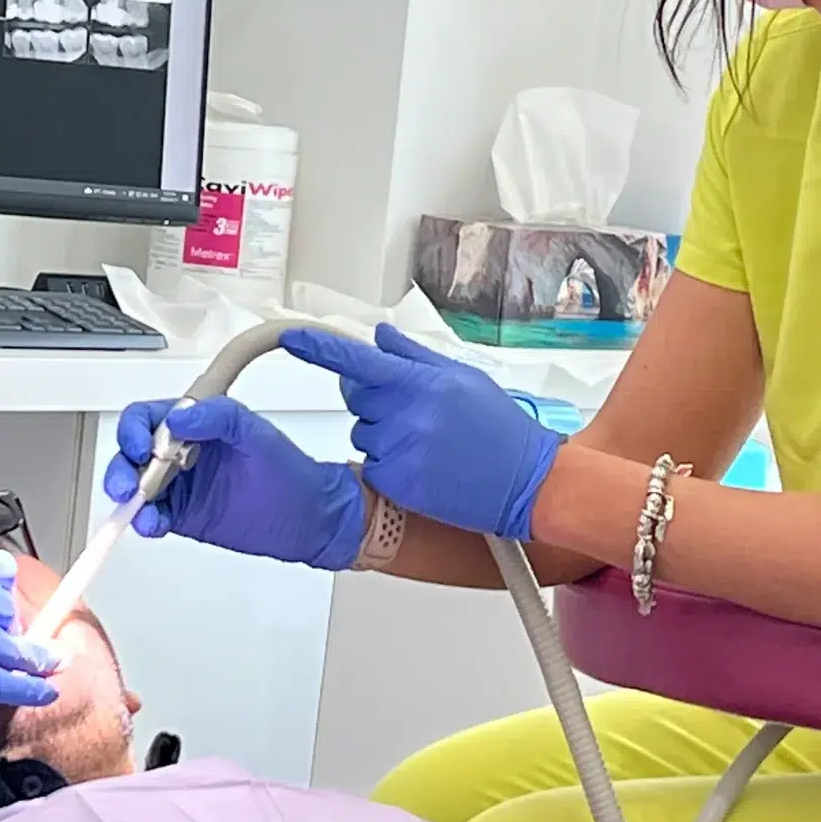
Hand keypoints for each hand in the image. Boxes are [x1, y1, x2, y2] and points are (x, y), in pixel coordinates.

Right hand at [105, 395, 366, 569]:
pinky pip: (152, 517)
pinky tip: (152, 524)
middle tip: (128, 482)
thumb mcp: (256, 435)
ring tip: (139, 507)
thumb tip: (179, 418)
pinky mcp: (183, 516)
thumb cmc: (290, 472)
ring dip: (128, 496)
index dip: (135, 429)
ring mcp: (181, 485)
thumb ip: (219, 418)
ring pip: (136, 486)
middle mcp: (182, 452)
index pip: (149, 417)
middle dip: (122, 466)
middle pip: (132, 452)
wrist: (309, 518)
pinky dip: (145, 521)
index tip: (141, 446)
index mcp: (197, 423)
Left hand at [283, 324, 562, 540]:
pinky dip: (390, 466)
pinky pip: (372, 467)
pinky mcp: (399, 484)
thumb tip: (380, 336)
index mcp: (424, 383)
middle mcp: (409, 416)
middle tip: (413, 411)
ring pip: (362, 434)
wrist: (527, 482)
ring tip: (428, 442)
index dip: (319, 348)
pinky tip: (424, 465)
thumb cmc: (499, 430)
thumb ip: (415, 356)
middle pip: (355, 398)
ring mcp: (402, 452)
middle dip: (374, 400)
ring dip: (384, 435)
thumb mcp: (464, 379)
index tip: (293, 338)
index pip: (358, 360)